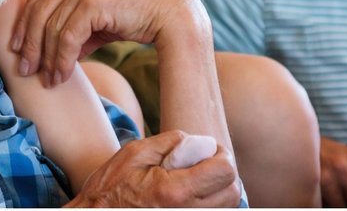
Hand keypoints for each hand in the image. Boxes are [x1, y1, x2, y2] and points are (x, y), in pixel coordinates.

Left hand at [10, 0, 205, 86]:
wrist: (174, 16)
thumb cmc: (139, 19)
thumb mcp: (102, 21)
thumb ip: (78, 29)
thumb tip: (54, 53)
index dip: (24, 25)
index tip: (17, 50)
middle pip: (39, 11)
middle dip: (28, 43)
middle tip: (24, 70)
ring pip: (51, 26)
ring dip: (45, 57)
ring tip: (48, 79)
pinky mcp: (94, 1)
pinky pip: (67, 35)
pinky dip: (60, 59)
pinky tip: (62, 75)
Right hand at [66, 131, 240, 207]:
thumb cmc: (113, 187)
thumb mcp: (137, 153)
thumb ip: (172, 142)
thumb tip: (200, 142)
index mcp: (175, 192)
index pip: (225, 171)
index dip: (222, 155)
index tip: (210, 151)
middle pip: (233, 193)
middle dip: (224, 173)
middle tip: (204, 165)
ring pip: (228, 208)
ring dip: (220, 191)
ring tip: (196, 181)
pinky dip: (211, 204)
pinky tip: (192, 196)